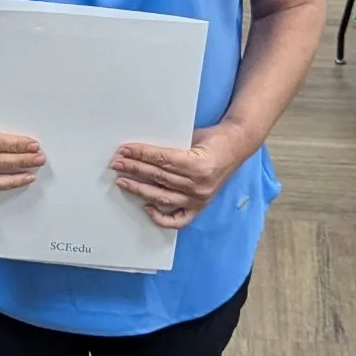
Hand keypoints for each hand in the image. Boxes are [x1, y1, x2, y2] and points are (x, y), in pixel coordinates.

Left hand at [112, 123, 244, 228]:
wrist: (238, 146)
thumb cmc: (214, 139)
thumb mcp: (192, 136)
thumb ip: (170, 147)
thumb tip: (140, 150)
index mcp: (198, 164)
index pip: (161, 160)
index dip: (140, 154)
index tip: (124, 151)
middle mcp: (198, 184)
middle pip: (158, 177)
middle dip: (134, 169)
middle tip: (117, 163)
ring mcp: (199, 198)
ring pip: (162, 196)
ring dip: (139, 189)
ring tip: (123, 181)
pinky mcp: (200, 206)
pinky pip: (178, 219)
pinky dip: (161, 217)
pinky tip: (146, 207)